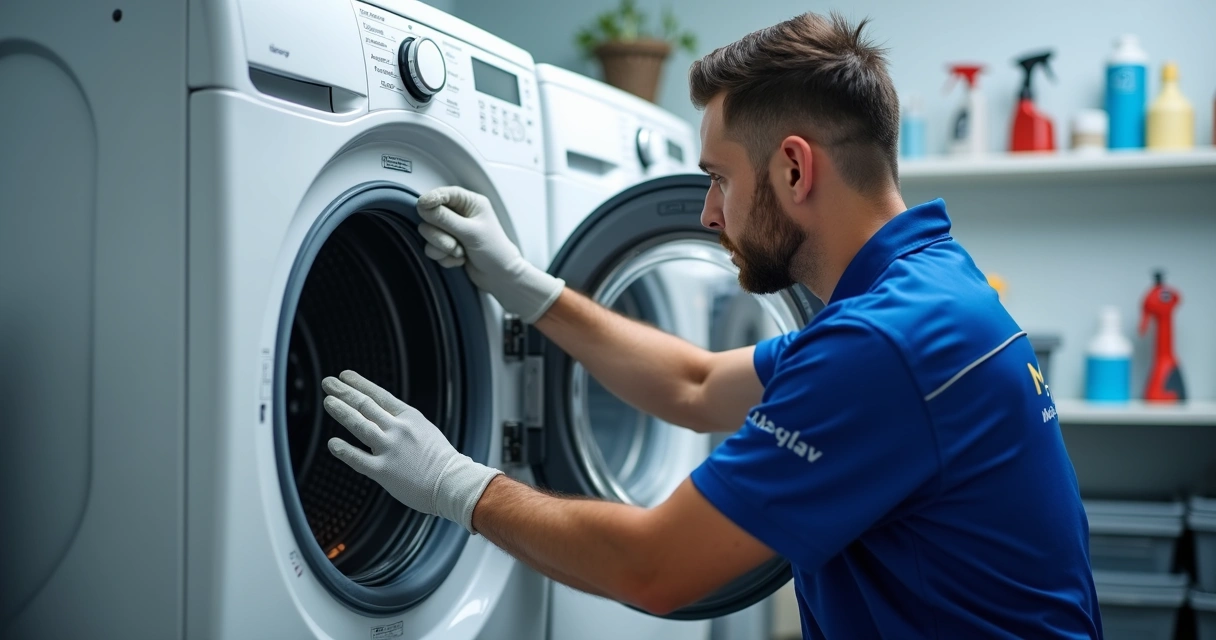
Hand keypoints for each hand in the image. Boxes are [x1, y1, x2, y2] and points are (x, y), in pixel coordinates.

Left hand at [321, 370, 501, 532]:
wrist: (453, 483)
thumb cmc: (441, 461)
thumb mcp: (424, 431)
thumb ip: (403, 424)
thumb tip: (381, 417)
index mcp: (409, 417)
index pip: (379, 395)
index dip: (360, 384)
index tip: (344, 376)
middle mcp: (398, 429)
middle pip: (365, 405)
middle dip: (344, 392)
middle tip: (328, 383)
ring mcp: (390, 449)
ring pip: (359, 425)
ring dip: (341, 411)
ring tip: (328, 402)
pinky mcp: (383, 471)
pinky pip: (358, 459)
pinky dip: (343, 450)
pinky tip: (332, 443)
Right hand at [417, 186, 563, 323]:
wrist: (499, 277)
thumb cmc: (494, 251)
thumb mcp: (471, 233)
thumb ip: (446, 219)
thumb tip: (423, 206)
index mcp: (470, 203)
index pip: (444, 193)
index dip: (431, 198)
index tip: (422, 206)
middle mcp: (459, 214)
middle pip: (431, 215)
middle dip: (440, 234)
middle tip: (456, 245)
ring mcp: (451, 230)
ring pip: (429, 233)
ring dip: (443, 248)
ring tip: (461, 253)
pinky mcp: (445, 246)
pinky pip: (432, 249)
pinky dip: (445, 258)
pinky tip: (460, 260)